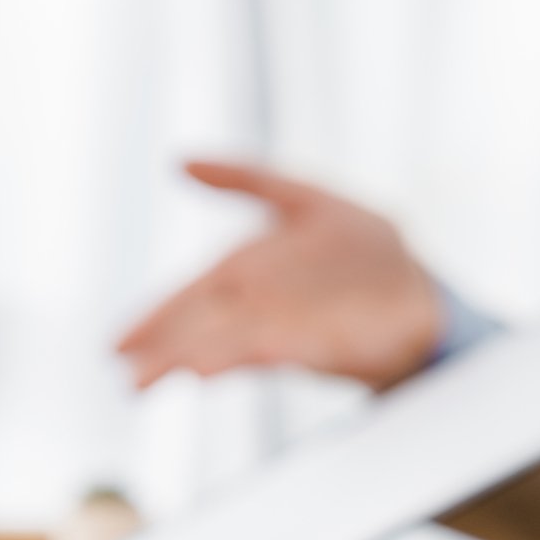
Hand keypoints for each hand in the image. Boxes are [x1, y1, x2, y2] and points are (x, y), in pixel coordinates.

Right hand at [117, 161, 443, 390]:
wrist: (422, 293)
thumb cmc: (365, 251)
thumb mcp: (304, 200)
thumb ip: (245, 178)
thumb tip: (177, 161)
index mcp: (247, 273)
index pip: (187, 297)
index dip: (152, 320)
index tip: (116, 346)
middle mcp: (260, 309)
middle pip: (201, 330)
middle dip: (165, 353)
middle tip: (130, 379)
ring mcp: (290, 332)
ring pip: (234, 348)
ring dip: (203, 361)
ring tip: (175, 375)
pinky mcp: (325, 349)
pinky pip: (285, 353)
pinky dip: (259, 357)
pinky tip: (238, 364)